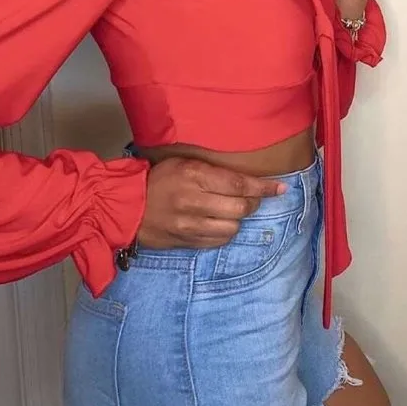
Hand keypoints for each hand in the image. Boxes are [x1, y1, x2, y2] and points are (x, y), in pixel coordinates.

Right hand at [137, 157, 284, 247]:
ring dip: (238, 220)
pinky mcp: (185, 242)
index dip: (263, 187)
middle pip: (240, 208)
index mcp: (194, 176)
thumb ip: (212, 172)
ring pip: (232, 228)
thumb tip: (246, 180)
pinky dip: (225, 233)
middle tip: (252, 198)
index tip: (280, 188)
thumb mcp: (184, 163)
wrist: (126, 206)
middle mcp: (194, 201)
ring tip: (232, 211)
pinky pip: (218, 241)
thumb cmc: (158, 179)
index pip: (239, 184)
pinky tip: (220, 224)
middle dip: (253, 203)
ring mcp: (189, 225)